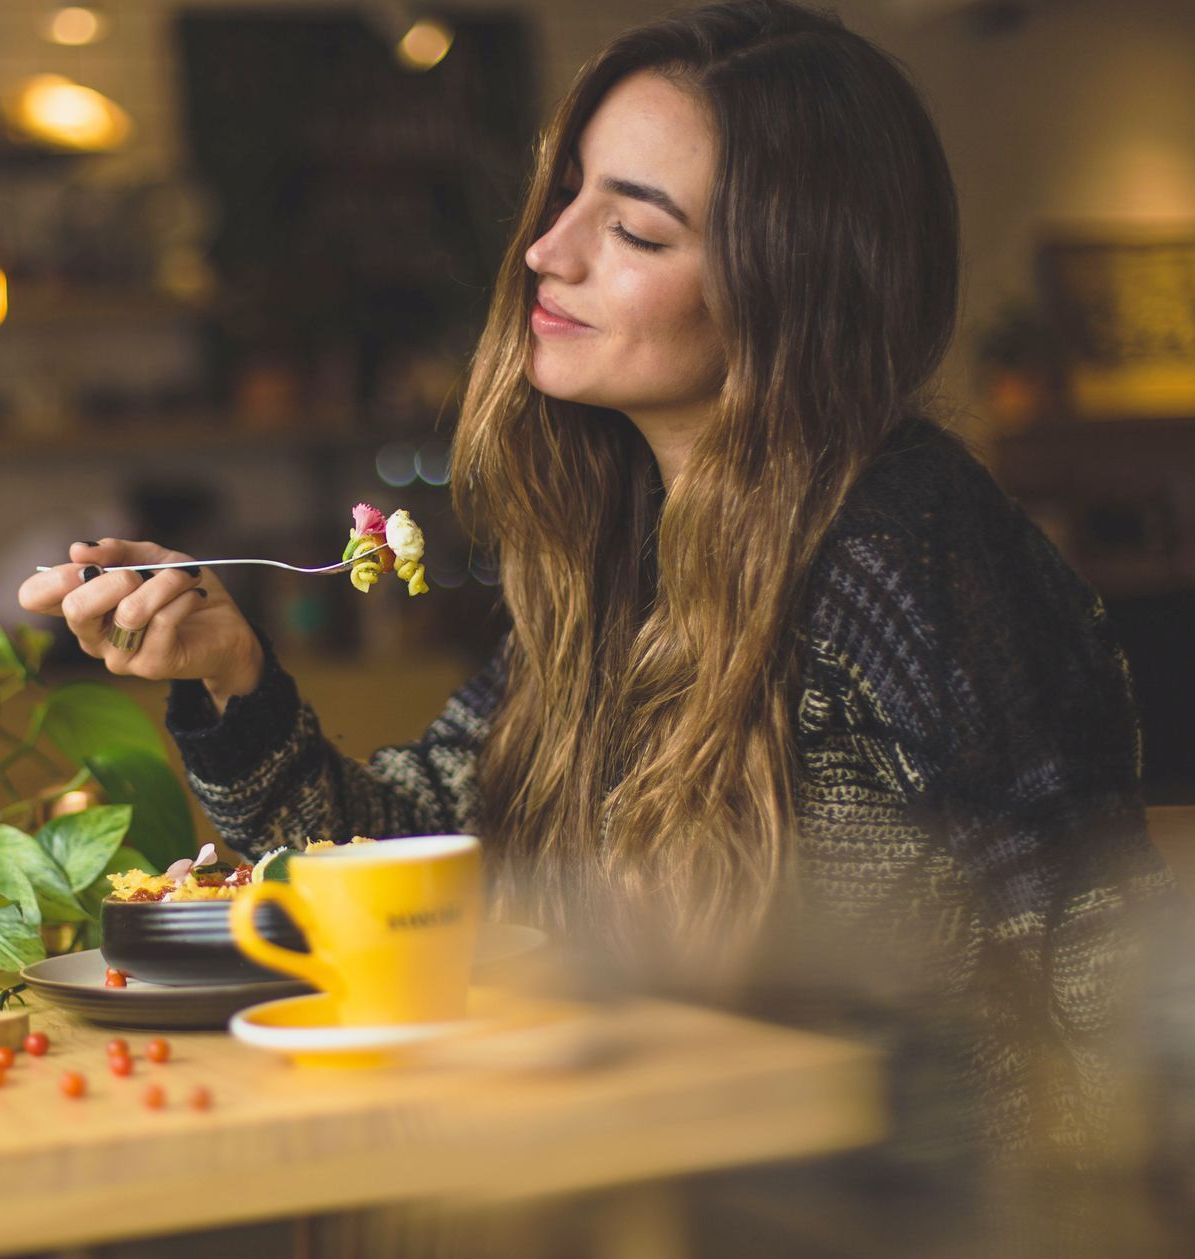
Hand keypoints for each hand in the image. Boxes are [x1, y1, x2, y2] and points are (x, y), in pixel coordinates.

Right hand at [18, 539, 263, 710]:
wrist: (227, 628)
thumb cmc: (183, 592)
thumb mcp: (152, 560)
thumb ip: (118, 551)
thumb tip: (79, 550)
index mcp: (83, 608)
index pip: (35, 597)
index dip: (56, 576)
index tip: (89, 563)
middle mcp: (93, 636)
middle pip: (76, 608)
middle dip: (114, 579)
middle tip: (142, 573)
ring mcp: (119, 656)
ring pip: (130, 611)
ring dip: (165, 583)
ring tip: (187, 577)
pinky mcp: (152, 665)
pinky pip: (163, 621)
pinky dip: (184, 597)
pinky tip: (196, 595)